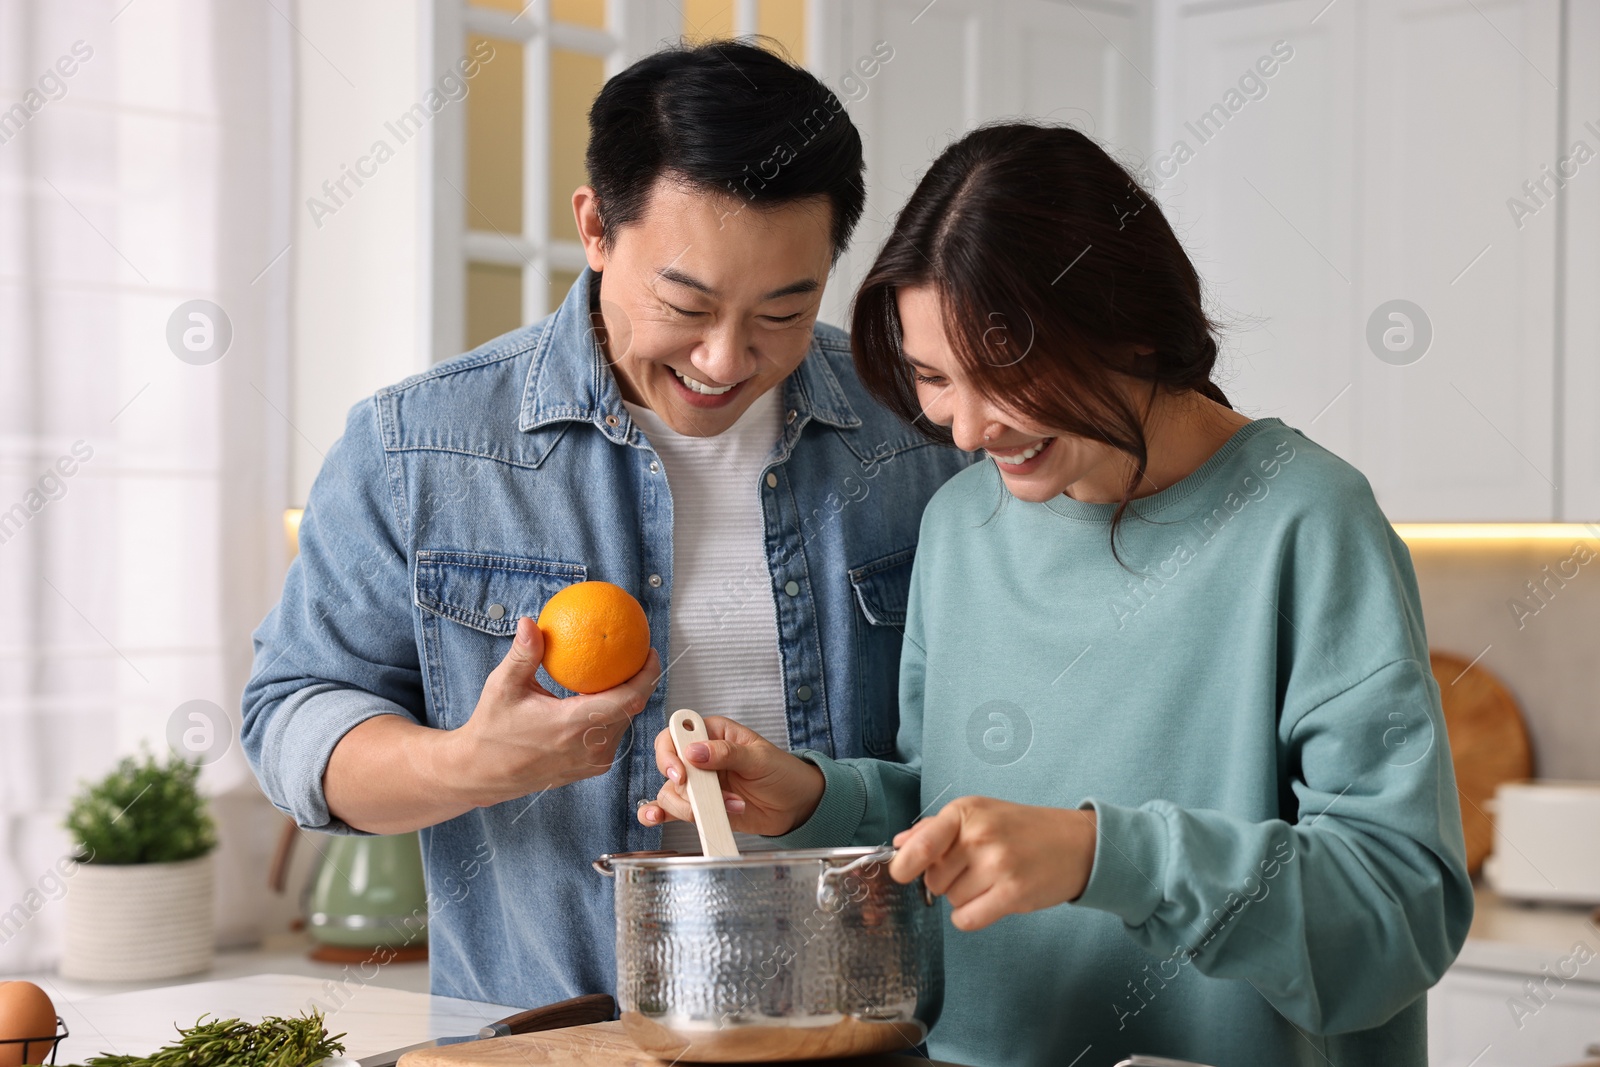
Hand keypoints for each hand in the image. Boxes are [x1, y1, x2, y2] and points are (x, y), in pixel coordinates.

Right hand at [444, 616, 660, 805]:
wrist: (482, 773)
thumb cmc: (491, 729)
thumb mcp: (502, 687)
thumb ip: (523, 654)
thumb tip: (531, 622)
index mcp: (572, 726)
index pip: (627, 700)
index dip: (646, 675)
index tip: (649, 651)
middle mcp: (589, 748)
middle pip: (632, 710)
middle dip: (640, 681)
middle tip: (637, 654)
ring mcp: (592, 762)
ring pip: (624, 724)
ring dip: (626, 698)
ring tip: (624, 671)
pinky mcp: (590, 769)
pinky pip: (613, 736)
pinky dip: (613, 714)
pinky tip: (605, 695)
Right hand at [636, 715, 825, 836]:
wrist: (795, 806)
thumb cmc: (781, 772)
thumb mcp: (759, 758)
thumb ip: (727, 752)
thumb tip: (694, 751)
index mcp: (712, 733)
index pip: (676, 734)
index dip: (671, 753)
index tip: (682, 773)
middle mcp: (700, 757)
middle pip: (668, 766)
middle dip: (682, 786)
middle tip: (700, 795)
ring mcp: (699, 784)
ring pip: (670, 792)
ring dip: (690, 807)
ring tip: (727, 807)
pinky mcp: (700, 806)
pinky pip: (671, 809)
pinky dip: (659, 814)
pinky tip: (654, 819)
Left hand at [889, 796, 1096, 930]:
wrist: (1077, 843)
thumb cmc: (1023, 829)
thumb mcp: (979, 815)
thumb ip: (936, 829)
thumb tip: (900, 845)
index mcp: (966, 812)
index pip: (921, 844)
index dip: (904, 864)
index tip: (901, 873)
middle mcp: (979, 836)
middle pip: (933, 878)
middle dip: (946, 879)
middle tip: (975, 868)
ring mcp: (997, 865)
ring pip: (951, 900)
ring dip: (965, 897)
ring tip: (991, 879)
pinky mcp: (1013, 893)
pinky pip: (967, 919)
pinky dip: (971, 917)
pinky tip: (989, 901)